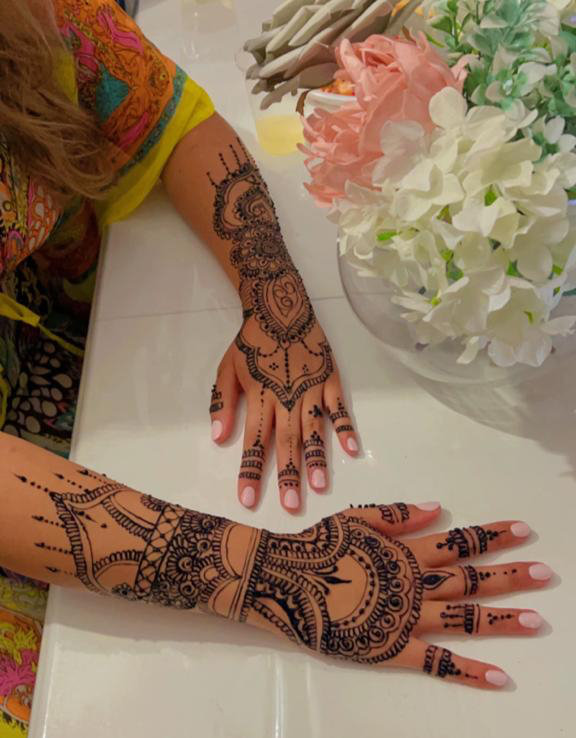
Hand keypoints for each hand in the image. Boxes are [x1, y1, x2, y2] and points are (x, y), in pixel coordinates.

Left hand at [210, 286, 357, 513]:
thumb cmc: (251, 343)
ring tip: (319, 485)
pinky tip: (351, 450)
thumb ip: (222, 403)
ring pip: (314, 429)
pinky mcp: (330, 380)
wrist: (280, 308)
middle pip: (287, 442)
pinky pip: (339, 408)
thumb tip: (218, 438)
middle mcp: (287, 398)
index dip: (250, 472)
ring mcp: (312, 390)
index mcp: (260, 398)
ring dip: (317, 458)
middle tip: (291, 506)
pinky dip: (346, 428)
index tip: (247, 499)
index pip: (254, 442)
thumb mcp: (226, 369)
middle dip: (288, 475)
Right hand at [222, 503, 550, 687]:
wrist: (282, 578)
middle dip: (511, 574)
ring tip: (537, 620)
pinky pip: (437, 662)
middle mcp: (414, 583)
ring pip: (464, 618)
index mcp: (406, 550)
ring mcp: (406, 617)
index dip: (492, 535)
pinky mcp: (392, 648)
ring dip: (502, 619)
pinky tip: (498, 677)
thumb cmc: (317, 545)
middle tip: (546, 573)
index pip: (459, 541)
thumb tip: (437, 507)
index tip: (522, 529)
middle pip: (472, 579)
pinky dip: (469, 671)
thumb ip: (397, 514)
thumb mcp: (356, 517)